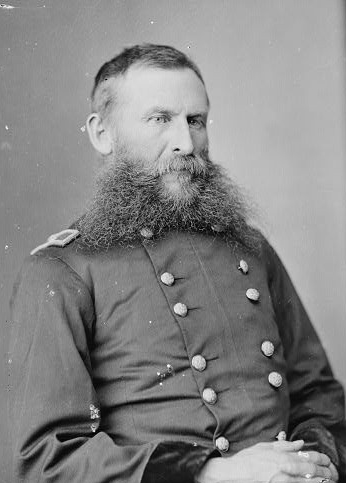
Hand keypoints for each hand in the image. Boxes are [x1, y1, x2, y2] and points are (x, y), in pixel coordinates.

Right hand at [196, 440, 335, 482]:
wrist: (234, 475)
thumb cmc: (246, 460)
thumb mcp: (264, 447)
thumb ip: (284, 445)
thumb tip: (300, 443)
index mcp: (282, 455)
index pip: (308, 456)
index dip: (321, 458)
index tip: (327, 460)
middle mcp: (285, 469)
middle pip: (312, 470)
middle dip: (325, 471)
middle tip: (332, 472)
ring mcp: (284, 482)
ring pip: (309, 482)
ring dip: (320, 481)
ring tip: (327, 480)